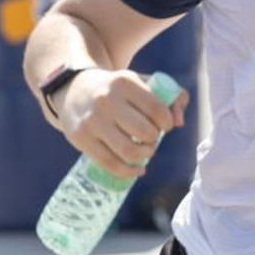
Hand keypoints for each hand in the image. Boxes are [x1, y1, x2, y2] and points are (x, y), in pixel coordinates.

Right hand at [57, 70, 188, 179]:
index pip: (156, 108)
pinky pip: (109, 163)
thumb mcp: (141, 82)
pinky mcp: (81, 139)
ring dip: (144, 156)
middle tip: (152, 139)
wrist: (74, 90)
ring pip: (128, 151)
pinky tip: (137, 169)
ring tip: (145, 152)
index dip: (167, 122)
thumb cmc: (116, 89)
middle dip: (154, 140)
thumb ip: (171, 96)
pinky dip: (128, 172)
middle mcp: (106, 100)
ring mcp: (92, 121)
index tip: (165, 125)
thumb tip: (179, 122)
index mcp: (124, 82)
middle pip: (144, 132)